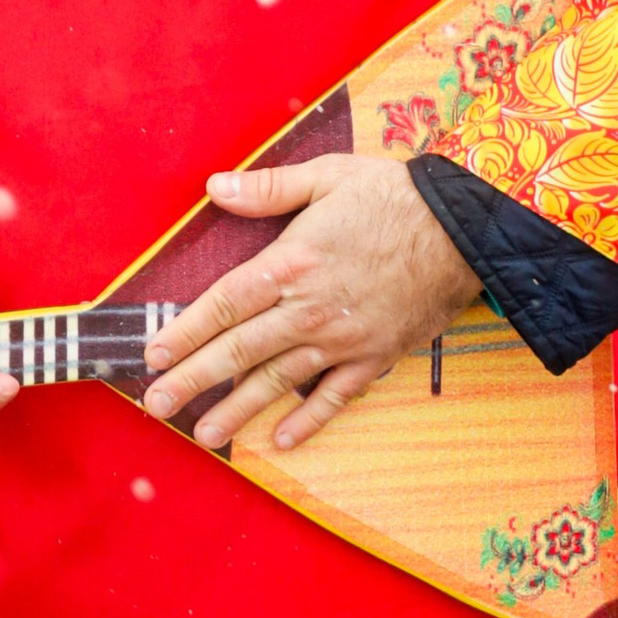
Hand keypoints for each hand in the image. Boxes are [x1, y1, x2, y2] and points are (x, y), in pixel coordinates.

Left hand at [140, 153, 480, 454]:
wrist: (465, 229)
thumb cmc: (392, 196)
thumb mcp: (327, 177)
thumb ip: (267, 188)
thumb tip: (214, 187)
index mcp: (291, 263)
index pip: (224, 304)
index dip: (185, 331)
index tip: (152, 354)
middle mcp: (309, 308)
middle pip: (240, 350)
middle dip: (194, 379)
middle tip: (157, 404)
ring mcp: (342, 339)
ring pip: (278, 381)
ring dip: (238, 410)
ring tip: (204, 435)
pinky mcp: (374, 356)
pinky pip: (334, 396)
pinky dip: (308, 420)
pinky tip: (281, 441)